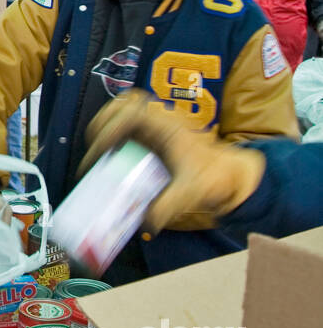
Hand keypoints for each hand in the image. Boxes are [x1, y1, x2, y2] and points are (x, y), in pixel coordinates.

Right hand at [80, 91, 264, 231]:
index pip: (132, 114)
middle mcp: (163, 119)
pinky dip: (116, 130)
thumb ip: (165, 209)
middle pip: (125, 103)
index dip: (110, 129)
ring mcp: (160, 123)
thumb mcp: (189, 194)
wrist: (233, 175)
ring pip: (126, 107)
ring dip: (108, 123)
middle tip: (94, 149)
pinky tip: (113, 153)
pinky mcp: (157, 132)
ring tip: (98, 148)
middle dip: (103, 123)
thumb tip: (143, 225)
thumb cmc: (215, 179)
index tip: (101, 152)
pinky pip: (131, 120)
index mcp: (169, 127)